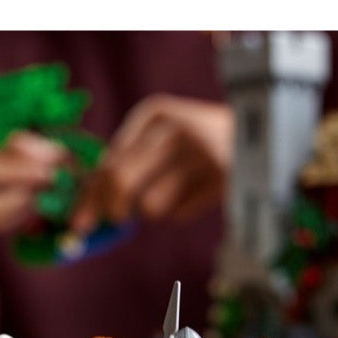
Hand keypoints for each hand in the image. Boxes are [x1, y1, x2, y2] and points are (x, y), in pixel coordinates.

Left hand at [70, 95, 232, 233]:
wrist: (261, 134)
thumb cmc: (194, 144)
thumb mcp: (159, 139)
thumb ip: (123, 165)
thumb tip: (86, 211)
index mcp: (154, 113)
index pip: (107, 163)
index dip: (88, 197)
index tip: (76, 224)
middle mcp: (176, 127)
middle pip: (120, 182)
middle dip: (110, 211)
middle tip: (115, 222)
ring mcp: (201, 152)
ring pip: (149, 206)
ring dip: (152, 212)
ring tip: (171, 194)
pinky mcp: (223, 177)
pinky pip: (178, 215)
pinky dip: (180, 212)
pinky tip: (197, 192)